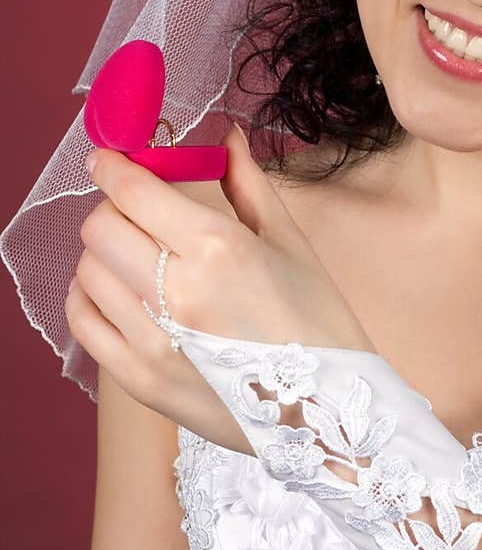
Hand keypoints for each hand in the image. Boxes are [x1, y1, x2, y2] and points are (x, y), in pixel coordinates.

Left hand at [67, 124, 375, 451]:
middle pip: (101, 227)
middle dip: (114, 209)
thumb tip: (224, 137)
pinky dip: (89, 298)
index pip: (133, 190)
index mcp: (218, 248)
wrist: (330, 412)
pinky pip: (84, 322)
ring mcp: (155, 340)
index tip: (110, 159)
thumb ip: (248, 183)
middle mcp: (177, 291)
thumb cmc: (322, 325)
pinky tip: (118, 293)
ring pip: (87, 271)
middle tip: (138, 215)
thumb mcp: (292, 244)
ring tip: (137, 260)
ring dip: (105, 255)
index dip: (113, 166)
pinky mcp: (141, 380)